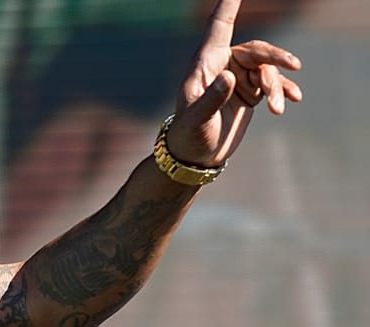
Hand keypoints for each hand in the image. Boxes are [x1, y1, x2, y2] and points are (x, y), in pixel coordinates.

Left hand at [166, 0, 303, 167]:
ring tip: (277, 108)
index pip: (219, 27)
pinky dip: (283, 90)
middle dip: (275, 57)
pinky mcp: (249, 92)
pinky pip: (273, 84)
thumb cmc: (188, 135)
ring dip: (276, 86)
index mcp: (205, 63)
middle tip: (293, 65)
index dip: (229, 6)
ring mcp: (238, 78)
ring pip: (267, 70)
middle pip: (256, 50)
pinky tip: (293, 99)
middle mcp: (222, 65)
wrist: (196, 156)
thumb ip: (212, 98)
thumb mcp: (197, 118)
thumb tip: (230, 76)